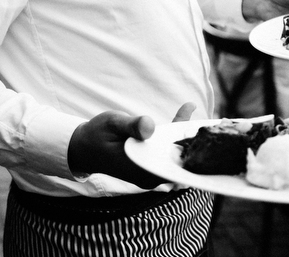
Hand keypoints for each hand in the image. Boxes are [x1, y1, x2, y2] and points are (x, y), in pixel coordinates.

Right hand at [67, 103, 196, 188]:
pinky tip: (182, 119)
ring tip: (195, 114)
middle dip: (192, 138)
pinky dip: (176, 140)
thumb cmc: (97, 134)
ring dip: (185, 138)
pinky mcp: (151, 171)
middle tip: (205, 114)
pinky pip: (169, 156)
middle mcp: (149, 176)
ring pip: (176, 158)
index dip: (185, 135)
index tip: (191, 111)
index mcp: (141, 166)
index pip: (172, 152)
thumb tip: (150, 126)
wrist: (84, 150)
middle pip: (180, 159)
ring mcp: (151, 176)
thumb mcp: (111, 123)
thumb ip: (131, 125)